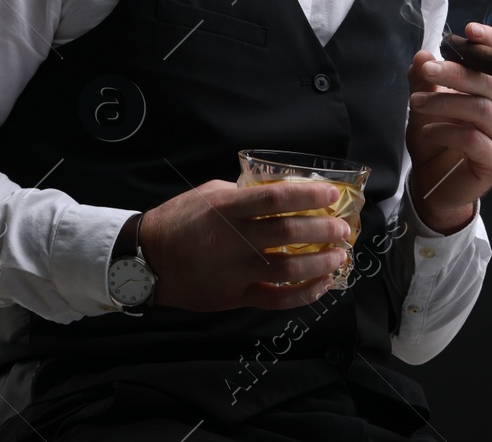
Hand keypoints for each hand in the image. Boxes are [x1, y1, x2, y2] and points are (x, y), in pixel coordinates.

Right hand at [139, 179, 352, 311]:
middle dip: (324, 230)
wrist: (148, 260)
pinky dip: (304, 294)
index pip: (276, 198)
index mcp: (227, 208)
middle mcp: (234, 240)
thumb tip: (280, 191)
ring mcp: (236, 272)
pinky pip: (277, 299)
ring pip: (289, 269)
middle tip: (342, 228)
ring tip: (339, 255)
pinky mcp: (236, 297)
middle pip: (290, 234)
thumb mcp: (208, 192)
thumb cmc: (179, 220)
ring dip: (321, 262)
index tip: (330, 194)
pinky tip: (322, 284)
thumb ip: (244, 192)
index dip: (308, 195)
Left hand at [405, 21, 491, 232]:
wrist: (434, 182)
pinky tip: (428, 130)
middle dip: (456, 72)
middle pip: (489, 82)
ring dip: (444, 101)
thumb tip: (422, 55)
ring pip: (480, 109)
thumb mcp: (423, 102)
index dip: (491, 41)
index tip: (468, 30)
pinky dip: (446, 130)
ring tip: (416, 103)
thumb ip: (423, 79)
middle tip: (427, 69)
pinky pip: (472, 138)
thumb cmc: (436, 137)